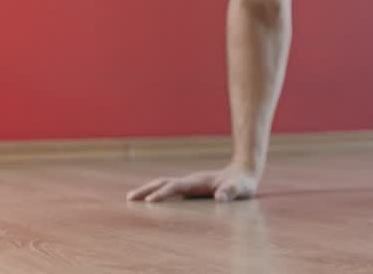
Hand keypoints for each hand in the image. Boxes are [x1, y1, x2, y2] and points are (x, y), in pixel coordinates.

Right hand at [125, 163, 257, 202]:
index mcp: (198, 181)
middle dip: (146, 189)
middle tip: (129, 198)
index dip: (163, 193)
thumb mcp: (241, 189)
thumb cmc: (242, 183)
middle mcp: (190, 181)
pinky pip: (169, 190)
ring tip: (131, 198)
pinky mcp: (190, 188)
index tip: (149, 201)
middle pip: (163, 182)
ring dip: (148, 190)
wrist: (244, 172)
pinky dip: (157, 193)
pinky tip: (149, 201)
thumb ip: (232, 192)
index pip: (176, 187)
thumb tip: (220, 197)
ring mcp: (189, 184)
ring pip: (164, 184)